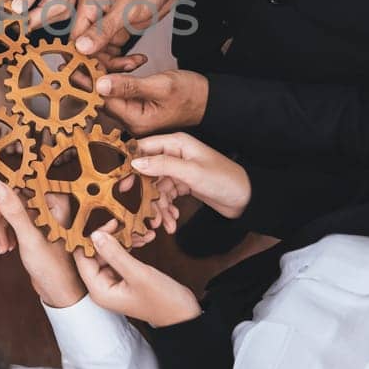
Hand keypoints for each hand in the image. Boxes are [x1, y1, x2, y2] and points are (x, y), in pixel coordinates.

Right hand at [0, 180, 84, 308]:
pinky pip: (12, 222)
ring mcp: (40, 216)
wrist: (58, 292)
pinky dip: (4, 233)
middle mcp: (48, 204)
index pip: (20, 184)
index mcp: (54, 201)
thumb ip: (13, 211)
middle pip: (11, 197)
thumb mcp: (29, 238)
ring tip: (0, 247)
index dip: (0, 194)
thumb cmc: (54, 268)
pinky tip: (5, 247)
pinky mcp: (33, 227)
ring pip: (9, 210)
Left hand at [16, 0, 99, 30]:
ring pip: (31, 19)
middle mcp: (61, 14)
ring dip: (15, 8)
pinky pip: (36, 13)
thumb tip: (15, 9)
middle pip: (29, 23)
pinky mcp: (57, 8)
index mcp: (59, 6)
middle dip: (10, 11)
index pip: (28, 22)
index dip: (9, 15)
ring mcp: (61, 13)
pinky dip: (22, 5)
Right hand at [70, 0, 182, 56]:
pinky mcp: (118, 30)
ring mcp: (106, 24)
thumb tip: (81, 47)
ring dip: (116, 63)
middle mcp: (93, 16)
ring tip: (134, 62)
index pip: (76, 39)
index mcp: (88, 6)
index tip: (95, 73)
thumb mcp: (127, 9)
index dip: (84, 58)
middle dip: (104, 62)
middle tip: (124, 67)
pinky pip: (114, 51)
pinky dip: (124, 59)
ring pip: (101, 53)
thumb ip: (103, 29)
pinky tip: (138, 59)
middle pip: (88, 49)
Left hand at [75, 229, 201, 327]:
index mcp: (99, 290)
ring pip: (109, 253)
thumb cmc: (162, 300)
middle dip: (111, 237)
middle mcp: (102, 287)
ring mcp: (113, 282)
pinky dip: (131, 246)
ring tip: (142, 233)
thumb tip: (95, 234)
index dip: (92, 237)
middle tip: (127, 224)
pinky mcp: (124, 278)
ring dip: (124, 240)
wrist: (183, 315)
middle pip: (95, 253)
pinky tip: (145, 238)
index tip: (109, 223)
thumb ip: (115, 253)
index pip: (82, 257)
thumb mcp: (138, 274)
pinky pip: (121, 257)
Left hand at [96, 69, 208, 134]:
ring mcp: (134, 117)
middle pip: (106, 97)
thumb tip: (100, 85)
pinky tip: (134, 66)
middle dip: (107, 74)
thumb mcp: (161, 86)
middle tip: (116, 58)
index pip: (104, 100)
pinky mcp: (137, 109)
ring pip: (113, 92)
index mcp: (136, 121)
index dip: (98, 79)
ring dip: (117, 73)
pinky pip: (122, 92)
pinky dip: (125, 77)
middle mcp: (132, 123)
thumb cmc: (191, 95)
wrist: (208, 99)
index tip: (96, 61)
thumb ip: (129, 86)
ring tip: (133, 62)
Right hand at [131, 132, 250, 228]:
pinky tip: (172, 222)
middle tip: (144, 213)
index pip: (144, 148)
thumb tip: (135, 162)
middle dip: (147, 195)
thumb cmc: (224, 180)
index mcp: (177, 143)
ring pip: (157, 188)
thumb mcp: (192, 172)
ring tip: (164, 224)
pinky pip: (167, 196)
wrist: (247, 199)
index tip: (121, 184)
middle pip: (149, 172)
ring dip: (159, 207)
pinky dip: (168, 209)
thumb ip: (163, 165)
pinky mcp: (184, 184)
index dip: (130, 164)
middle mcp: (176, 154)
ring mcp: (180, 170)